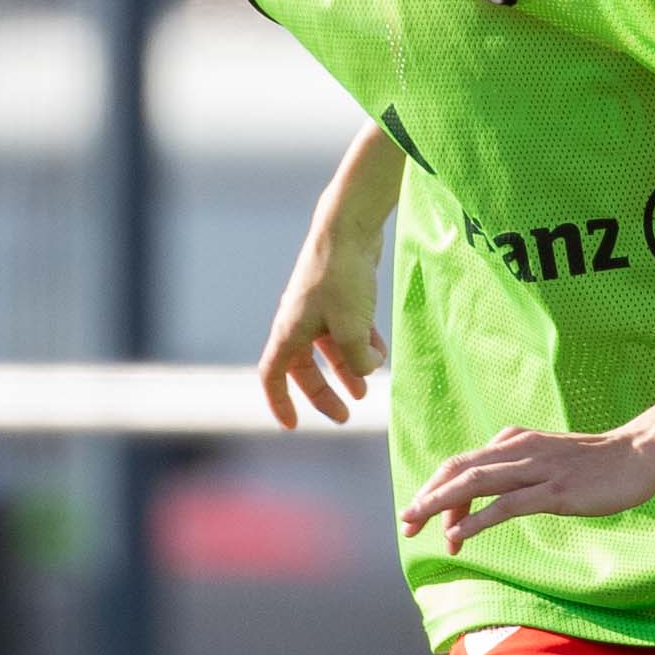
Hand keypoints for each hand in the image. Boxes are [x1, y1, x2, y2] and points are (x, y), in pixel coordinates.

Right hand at [257, 254, 386, 426]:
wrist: (349, 228)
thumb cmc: (343, 278)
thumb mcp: (352, 329)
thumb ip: (357, 360)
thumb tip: (366, 371)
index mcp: (288, 331)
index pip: (273, 375)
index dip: (279, 402)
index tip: (293, 426)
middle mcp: (298, 321)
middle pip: (304, 369)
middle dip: (324, 394)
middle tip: (346, 415)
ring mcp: (319, 308)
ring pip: (329, 350)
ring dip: (346, 371)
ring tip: (366, 393)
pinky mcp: (340, 296)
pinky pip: (347, 330)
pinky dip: (361, 344)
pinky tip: (381, 354)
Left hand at [399, 422, 654, 551]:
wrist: (639, 455)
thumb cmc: (597, 462)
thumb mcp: (549, 456)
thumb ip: (520, 466)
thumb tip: (494, 489)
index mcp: (515, 440)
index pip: (463, 462)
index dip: (437, 488)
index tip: (426, 515)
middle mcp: (519, 449)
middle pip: (459, 470)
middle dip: (427, 496)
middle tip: (406, 522)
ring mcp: (536, 469)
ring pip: (475, 483)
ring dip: (440, 506)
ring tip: (416, 525)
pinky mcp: (554, 490)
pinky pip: (506, 505)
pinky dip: (476, 519)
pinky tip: (457, 534)